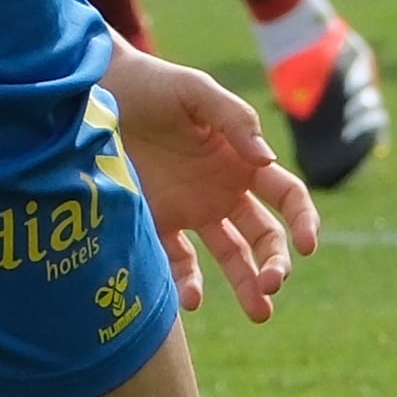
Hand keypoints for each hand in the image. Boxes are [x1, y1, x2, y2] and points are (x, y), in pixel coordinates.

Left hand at [101, 40, 315, 321]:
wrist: (90, 94)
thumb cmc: (150, 84)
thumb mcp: (194, 91)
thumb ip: (234, 120)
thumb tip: (267, 160)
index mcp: (242, 161)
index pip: (287, 196)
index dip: (303, 220)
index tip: (306, 245)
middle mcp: (223, 190)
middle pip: (263, 236)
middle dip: (275, 263)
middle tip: (272, 285)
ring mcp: (191, 210)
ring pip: (231, 256)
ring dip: (246, 284)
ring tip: (260, 313)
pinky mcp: (155, 224)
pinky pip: (178, 262)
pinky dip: (187, 284)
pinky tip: (191, 299)